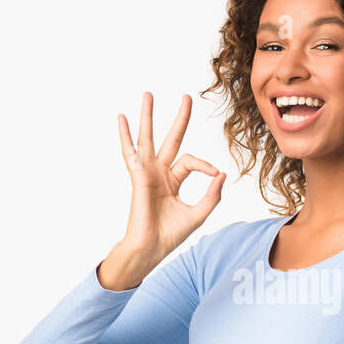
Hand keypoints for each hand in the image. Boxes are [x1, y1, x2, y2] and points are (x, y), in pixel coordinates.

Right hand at [115, 91, 226, 265]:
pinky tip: (121, 118)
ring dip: (148, 117)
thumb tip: (221, 174)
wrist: (151, 249)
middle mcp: (159, 173)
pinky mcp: (138, 177)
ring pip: (147, 139)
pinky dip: (125, 135)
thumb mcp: (198, 214)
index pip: (191, 161)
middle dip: (179, 119)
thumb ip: (212, 195)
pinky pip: (130, 153)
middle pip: (170, 139)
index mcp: (173, 181)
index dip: (205, 165)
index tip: (215, 174)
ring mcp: (147, 173)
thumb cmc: (170, 235)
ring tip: (148, 95)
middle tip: (186, 97)